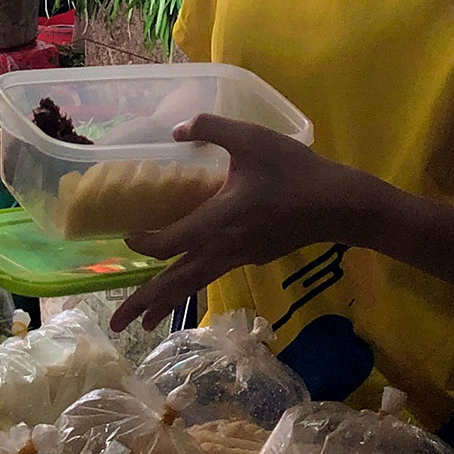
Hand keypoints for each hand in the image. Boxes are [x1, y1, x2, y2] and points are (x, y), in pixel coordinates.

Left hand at [110, 115, 379, 331]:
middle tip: (114, 325)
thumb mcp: (250, 139)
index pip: (170, 243)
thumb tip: (176, 129)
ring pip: (195, 285)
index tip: (126, 237)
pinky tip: (186, 277)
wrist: (338, 204)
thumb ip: (211, 129)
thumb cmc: (293, 170)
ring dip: (166, 303)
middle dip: (145, 304)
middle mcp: (224, 247)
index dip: (144, 242)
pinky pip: (212, 274)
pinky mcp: (252, 257)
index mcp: (219, 221)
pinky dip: (190, 285)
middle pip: (176, 283)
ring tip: (144, 321)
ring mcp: (239, 257)